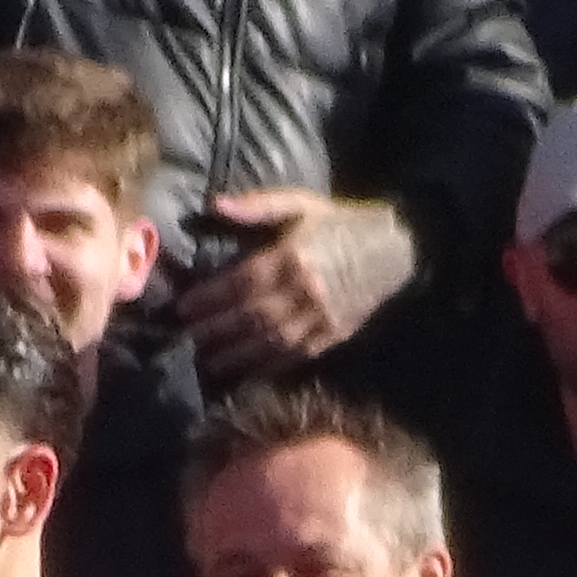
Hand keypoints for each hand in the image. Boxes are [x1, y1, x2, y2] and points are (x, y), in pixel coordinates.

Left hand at [182, 189, 415, 382]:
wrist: (394, 248)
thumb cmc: (339, 224)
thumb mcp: (300, 204)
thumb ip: (257, 206)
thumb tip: (214, 205)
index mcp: (292, 257)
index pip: (240, 282)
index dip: (209, 298)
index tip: (182, 308)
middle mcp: (303, 291)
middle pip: (249, 317)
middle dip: (215, 330)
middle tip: (186, 340)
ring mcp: (319, 318)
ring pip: (268, 342)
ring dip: (234, 355)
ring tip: (207, 362)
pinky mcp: (331, 337)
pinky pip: (293, 356)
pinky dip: (265, 366)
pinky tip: (244, 371)